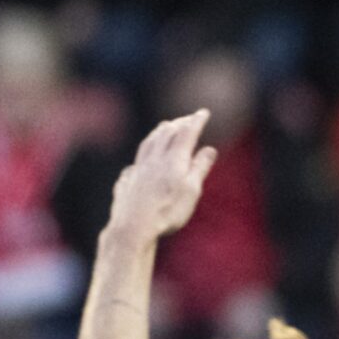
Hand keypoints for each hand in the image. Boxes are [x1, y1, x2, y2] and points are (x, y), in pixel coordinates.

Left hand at [108, 110, 217, 241]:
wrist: (134, 226)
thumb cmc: (167, 212)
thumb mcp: (191, 191)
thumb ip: (199, 168)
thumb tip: (209, 150)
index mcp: (174, 160)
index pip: (187, 134)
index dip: (196, 121)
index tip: (203, 112)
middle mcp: (155, 159)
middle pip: (167, 133)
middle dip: (180, 123)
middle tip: (188, 118)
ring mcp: (139, 168)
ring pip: (150, 142)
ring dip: (161, 131)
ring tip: (166, 126)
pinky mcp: (129, 179)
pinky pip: (138, 158)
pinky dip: (146, 150)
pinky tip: (145, 156)